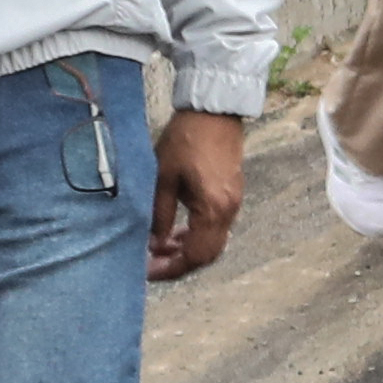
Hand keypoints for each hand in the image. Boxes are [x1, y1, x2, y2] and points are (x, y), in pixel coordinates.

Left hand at [149, 108, 245, 279]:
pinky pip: (216, 227)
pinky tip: (177, 230)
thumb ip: (160, 215)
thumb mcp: (163, 177)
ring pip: (213, 243)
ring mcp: (233, 204)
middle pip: (208, 254)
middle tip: (153, 263)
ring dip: (188, 250)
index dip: (171, 267)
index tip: (148, 271)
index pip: (195, 255)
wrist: (213, 112)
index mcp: (212, 209)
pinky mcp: (232, 195)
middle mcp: (228, 211)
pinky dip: (197, 236)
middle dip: (180, 263)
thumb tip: (154, 244)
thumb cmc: (185, 139)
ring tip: (161, 246)